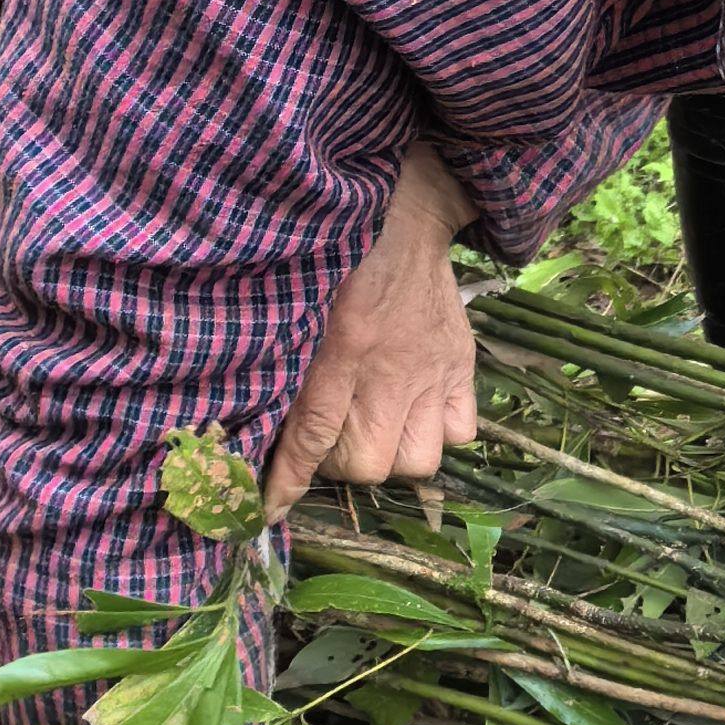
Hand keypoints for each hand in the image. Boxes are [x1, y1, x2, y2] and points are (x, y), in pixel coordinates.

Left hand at [267, 143, 477, 518]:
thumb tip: (262, 420)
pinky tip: (417, 412)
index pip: (311, 436)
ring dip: (391, 454)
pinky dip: (439, 433)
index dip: (289, 480)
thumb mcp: (299, 303)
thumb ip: (287, 360)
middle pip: (367, 463)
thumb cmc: (337, 259)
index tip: (271, 508)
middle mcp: (389, 369)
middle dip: (341, 463)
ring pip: (417, 460)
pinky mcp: (462, 365)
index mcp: (341, 350)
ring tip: (374, 430)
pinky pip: (460, 433)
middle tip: (329, 440)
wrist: (401, 216)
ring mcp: (432, 371)